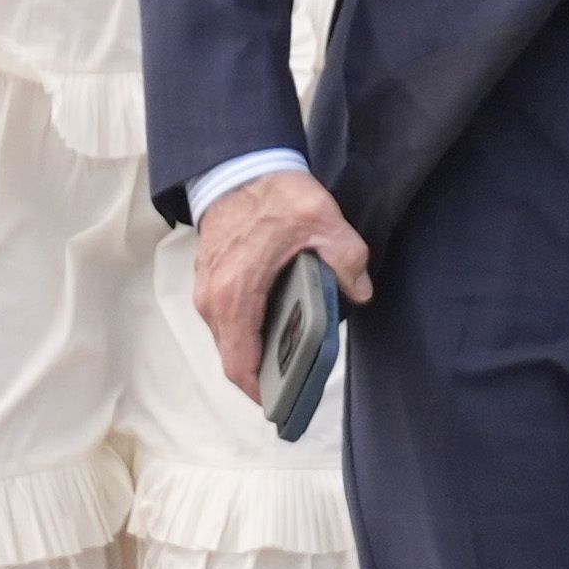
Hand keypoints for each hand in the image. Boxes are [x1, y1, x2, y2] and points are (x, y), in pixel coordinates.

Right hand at [191, 169, 369, 397]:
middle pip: (233, 357)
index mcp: (236, 295)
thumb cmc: (272, 193)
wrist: (237, 163)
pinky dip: (246, 331)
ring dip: (254, 352)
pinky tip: (277, 326)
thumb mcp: (322, 222)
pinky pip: (226, 319)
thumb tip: (361, 291)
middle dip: (262, 376)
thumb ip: (347, 259)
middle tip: (296, 385)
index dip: (259, 391)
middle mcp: (213, 299)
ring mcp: (207, 289)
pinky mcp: (210, 278)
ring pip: (228, 338)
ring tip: (290, 358)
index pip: (239, 363)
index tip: (282, 404)